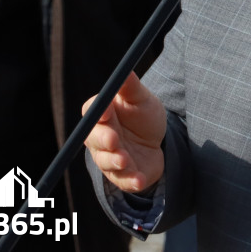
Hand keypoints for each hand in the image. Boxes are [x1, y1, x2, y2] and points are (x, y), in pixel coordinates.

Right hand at [83, 71, 166, 192]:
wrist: (158, 142)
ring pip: (105, 161)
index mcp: (103, 115)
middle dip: (103, 140)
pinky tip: (140, 179)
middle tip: (113, 139)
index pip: (92, 112)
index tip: (107, 111)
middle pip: (93, 139)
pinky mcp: (122, 176)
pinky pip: (123, 180)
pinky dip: (131, 180)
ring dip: (114, 161)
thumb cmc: (143, 116)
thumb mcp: (141, 99)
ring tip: (125, 159)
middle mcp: (100, 138)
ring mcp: (109, 158)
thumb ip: (131, 88)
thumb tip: (126, 70)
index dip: (97, 112)